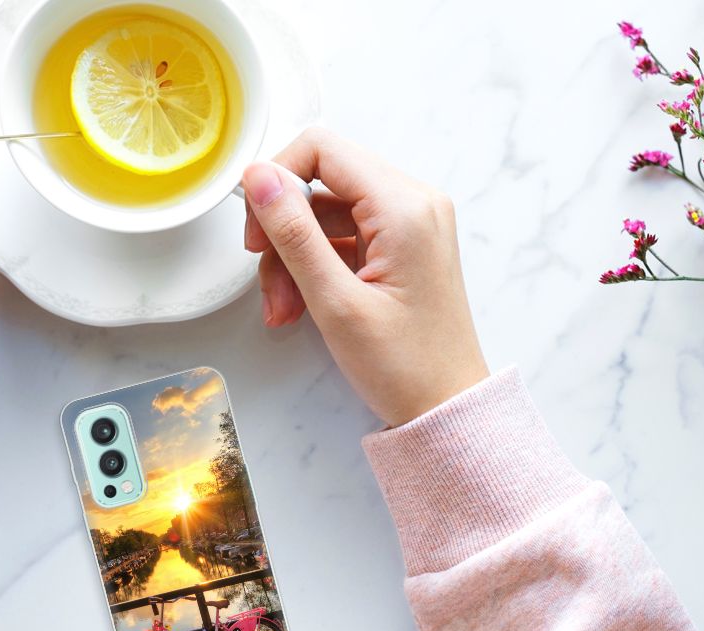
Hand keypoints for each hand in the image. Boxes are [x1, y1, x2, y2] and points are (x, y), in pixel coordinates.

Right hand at [242, 128, 487, 426]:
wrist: (447, 408)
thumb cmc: (404, 366)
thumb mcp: (335, 301)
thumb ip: (293, 233)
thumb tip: (258, 177)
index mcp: (404, 207)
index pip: (322, 149)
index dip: (277, 179)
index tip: (256, 228)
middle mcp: (413, 202)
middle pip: (321, 182)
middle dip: (283, 230)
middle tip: (266, 279)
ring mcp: (409, 224)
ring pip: (325, 213)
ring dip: (293, 257)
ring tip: (284, 309)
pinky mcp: (401, 245)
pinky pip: (342, 237)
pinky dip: (314, 267)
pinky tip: (301, 306)